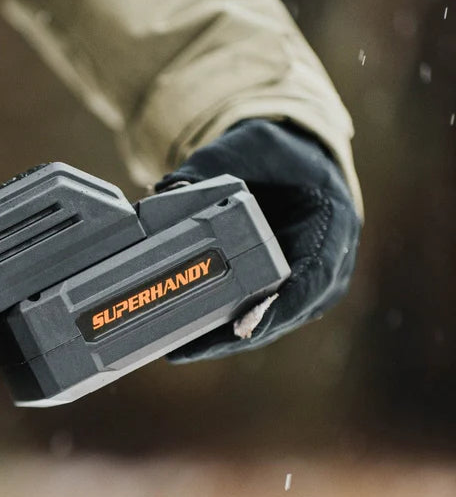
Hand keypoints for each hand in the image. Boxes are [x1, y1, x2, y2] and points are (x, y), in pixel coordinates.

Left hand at [159, 119, 360, 361]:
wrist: (297, 163)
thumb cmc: (280, 154)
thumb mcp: (250, 147)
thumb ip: (208, 168)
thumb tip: (163, 191)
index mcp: (333, 225)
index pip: (312, 277)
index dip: (277, 307)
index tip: (243, 326)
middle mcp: (328, 264)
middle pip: (283, 313)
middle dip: (233, 335)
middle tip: (189, 347)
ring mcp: (310, 285)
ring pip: (268, 323)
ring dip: (225, 340)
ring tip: (180, 349)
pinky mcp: (287, 293)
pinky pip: (258, 318)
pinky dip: (225, 331)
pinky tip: (190, 340)